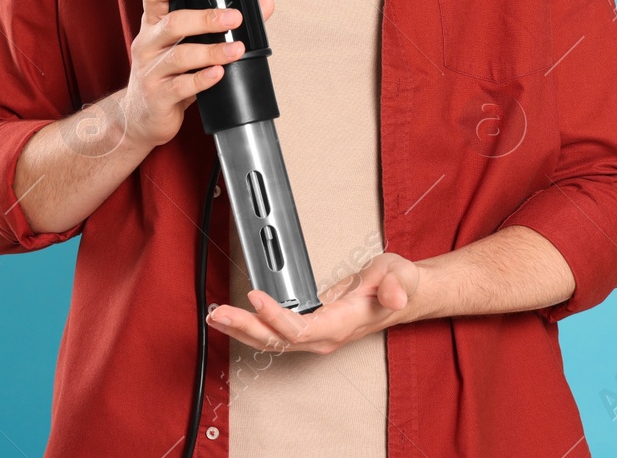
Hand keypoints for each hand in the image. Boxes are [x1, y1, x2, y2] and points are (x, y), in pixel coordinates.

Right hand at [122, 0, 274, 150]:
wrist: (142, 117)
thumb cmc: (169, 74)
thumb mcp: (188, 44)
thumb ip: (222, 24)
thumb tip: (264, 4)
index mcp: (153, 24)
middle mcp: (148, 44)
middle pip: (173, 23)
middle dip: (206, 19)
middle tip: (234, 18)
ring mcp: (150, 71)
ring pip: (180, 56)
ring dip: (212, 51)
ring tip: (237, 49)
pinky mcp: (157, 97)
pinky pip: (181, 86)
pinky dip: (202, 79)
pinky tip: (219, 73)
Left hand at [206, 252, 422, 354]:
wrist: (401, 295)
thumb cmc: (396, 284)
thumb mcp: (400, 274)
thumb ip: (396, 284)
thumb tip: (394, 297)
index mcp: (341, 324)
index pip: (301, 329)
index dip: (275, 317)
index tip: (255, 297)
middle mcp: (325, 337)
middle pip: (278, 340)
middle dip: (245, 328)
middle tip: (218, 313)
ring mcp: (315, 337)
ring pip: (272, 341)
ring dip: (241, 330)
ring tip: (215, 317)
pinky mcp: (308, 330)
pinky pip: (275, 334)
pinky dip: (251, 327)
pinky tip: (233, 319)